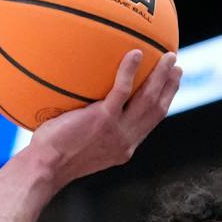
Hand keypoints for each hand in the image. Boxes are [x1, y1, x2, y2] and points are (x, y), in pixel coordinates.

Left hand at [24, 48, 182, 187]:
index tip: (170, 85)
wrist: (45, 168)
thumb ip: (88, 130)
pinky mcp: (103, 119)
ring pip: (148, 99)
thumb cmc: (50, 159)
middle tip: (176, 66)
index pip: (150, 123)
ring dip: (161, 76)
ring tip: (167, 56)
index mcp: (123, 148)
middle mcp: (126, 141)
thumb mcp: (78, 147)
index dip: (164, 102)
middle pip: (157, 109)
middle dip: (170, 87)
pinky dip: (131, 70)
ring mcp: (117, 131)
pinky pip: (123, 90)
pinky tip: (135, 53)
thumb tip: (80, 108)